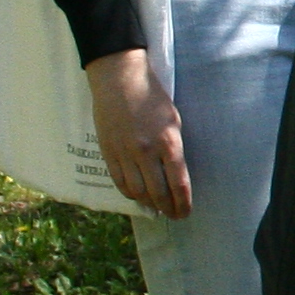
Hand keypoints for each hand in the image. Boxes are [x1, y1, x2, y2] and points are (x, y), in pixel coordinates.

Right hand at [83, 49, 190, 217]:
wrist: (120, 79)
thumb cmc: (152, 97)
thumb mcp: (174, 120)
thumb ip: (174, 147)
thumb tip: (174, 174)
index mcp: (168, 142)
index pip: (178, 183)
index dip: (183, 202)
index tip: (186, 212)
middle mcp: (147, 151)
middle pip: (158, 192)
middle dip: (168, 208)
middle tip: (173, 215)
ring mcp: (125, 152)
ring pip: (137, 191)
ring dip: (149, 204)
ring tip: (157, 209)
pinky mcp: (108, 151)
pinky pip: (119, 181)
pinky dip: (129, 193)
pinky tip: (137, 196)